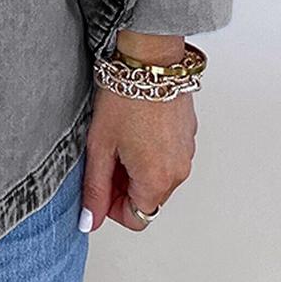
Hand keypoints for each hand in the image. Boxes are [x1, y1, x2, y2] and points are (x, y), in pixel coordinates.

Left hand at [79, 82, 196, 232]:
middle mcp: (178, 171)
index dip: (113, 208)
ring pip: (159, 178)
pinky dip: (151, 153)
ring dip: (137, 169)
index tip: (100, 186)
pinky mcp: (188, 136)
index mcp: (157, 179)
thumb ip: (95, 189)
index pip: (137, 219)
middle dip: (123, 187)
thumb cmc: (124, 97)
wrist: (150, 61)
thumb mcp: (100, 146)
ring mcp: (187, 153)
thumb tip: (92, 220)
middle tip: (105, 157)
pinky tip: (135, 129)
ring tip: (119, 139)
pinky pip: (169, 158)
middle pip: (148, 199)